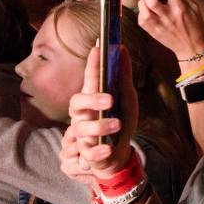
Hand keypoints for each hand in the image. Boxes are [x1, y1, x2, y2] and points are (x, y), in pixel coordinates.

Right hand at [61, 43, 137, 179]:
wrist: (120, 155)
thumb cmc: (120, 122)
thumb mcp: (127, 98)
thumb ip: (123, 76)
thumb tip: (122, 48)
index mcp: (92, 98)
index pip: (89, 78)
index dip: (92, 64)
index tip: (98, 49)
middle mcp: (83, 114)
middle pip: (76, 101)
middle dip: (92, 99)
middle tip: (110, 99)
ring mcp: (83, 134)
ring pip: (81, 127)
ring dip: (99, 125)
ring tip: (117, 124)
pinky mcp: (87, 154)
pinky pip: (88, 153)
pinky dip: (98, 150)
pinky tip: (108, 147)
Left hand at [137, 0, 203, 58]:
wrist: (191, 48)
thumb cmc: (195, 26)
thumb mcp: (194, 8)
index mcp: (180, 8)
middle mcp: (168, 16)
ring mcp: (159, 25)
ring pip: (144, 9)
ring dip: (143, 0)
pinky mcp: (152, 32)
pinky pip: (141, 18)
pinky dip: (142, 11)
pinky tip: (147, 10)